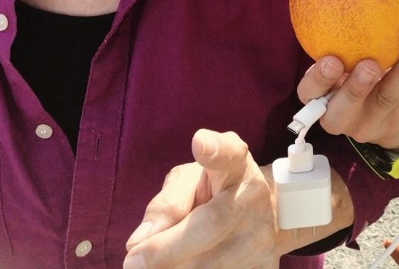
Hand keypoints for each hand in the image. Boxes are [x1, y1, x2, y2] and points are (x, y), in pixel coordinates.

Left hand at [123, 129, 279, 268]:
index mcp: (235, 163)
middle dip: (168, 248)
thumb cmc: (216, 190)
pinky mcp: (265, 267)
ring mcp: (263, 234)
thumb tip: (138, 241)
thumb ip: (166, 202)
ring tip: (154, 265)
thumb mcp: (191, 181)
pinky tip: (180, 266)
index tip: (200, 143)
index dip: (215, 149)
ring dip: (176, 267)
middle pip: (212, 223)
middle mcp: (252, 196)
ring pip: (212, 264)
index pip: (228, 153)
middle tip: (133, 262)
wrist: (265, 214)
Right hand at [296, 39, 398, 150]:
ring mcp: (367, 125)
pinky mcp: (393, 125)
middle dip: (355, 88)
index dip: (317, 80)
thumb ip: (334, 42)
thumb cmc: (347, 79)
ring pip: (384, 100)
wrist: (379, 120)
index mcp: (319, 98)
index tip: (331, 59)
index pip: (308, 92)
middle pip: (342, 110)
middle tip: (369, 65)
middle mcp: (338, 117)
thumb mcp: (335, 66)